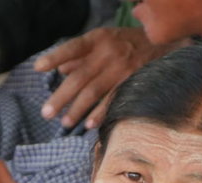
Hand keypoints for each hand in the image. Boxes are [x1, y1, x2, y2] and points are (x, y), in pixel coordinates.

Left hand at [34, 27, 159, 128]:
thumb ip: (82, 56)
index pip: (72, 47)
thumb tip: (61, 68)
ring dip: (77, 109)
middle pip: (79, 76)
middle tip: (46, 113)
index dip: (54, 57)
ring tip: (64, 123)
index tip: (37, 68)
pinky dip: (100, 113)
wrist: (164, 43)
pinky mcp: (132, 81)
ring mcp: (121, 67)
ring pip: (93, 91)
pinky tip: (89, 125)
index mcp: (98, 39)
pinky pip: (112, 100)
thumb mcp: (105, 42)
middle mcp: (108, 51)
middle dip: (61, 97)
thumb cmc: (128, 44)